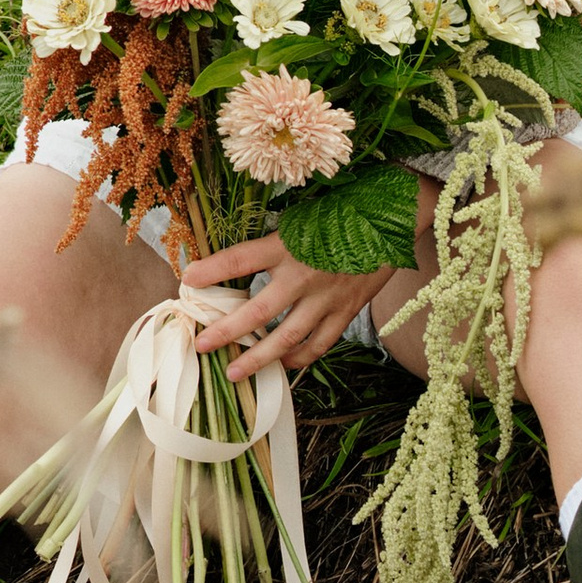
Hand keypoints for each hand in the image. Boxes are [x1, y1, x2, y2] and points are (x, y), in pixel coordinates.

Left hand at [182, 235, 398, 382]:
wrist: (394, 219)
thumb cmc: (343, 211)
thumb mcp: (302, 216)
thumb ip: (273, 239)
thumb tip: (235, 258)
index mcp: (289, 244)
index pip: (241, 260)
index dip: (212, 270)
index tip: (187, 281)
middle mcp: (305, 274)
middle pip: (259, 312)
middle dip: (226, 331)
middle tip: (202, 345)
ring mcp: (328, 298)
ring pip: (288, 338)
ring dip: (258, 358)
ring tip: (234, 372)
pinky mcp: (347, 311)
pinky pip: (320, 344)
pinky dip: (299, 358)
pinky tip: (283, 365)